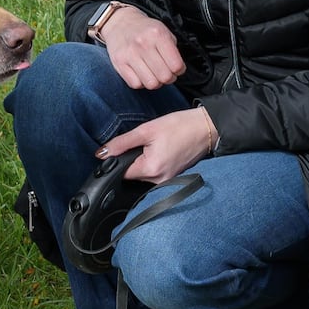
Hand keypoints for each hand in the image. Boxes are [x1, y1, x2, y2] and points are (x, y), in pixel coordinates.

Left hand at [96, 108, 217, 183]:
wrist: (206, 128)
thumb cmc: (180, 126)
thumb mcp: (146, 130)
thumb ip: (121, 143)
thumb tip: (102, 153)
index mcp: (151, 169)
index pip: (121, 173)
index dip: (117, 161)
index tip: (121, 150)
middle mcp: (159, 181)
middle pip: (132, 175)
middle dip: (131, 160)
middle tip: (144, 143)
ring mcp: (167, 181)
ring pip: (143, 174)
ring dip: (142, 161)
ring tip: (155, 145)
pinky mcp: (173, 178)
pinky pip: (154, 174)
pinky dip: (153, 163)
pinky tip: (161, 151)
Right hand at [98, 5, 187, 89]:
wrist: (120, 23)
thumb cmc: (145, 29)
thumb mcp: (164, 31)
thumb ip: (173, 49)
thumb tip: (177, 69)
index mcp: (158, 34)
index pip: (176, 65)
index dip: (180, 70)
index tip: (176, 68)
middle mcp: (143, 44)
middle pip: (164, 76)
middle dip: (169, 78)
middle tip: (166, 72)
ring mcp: (129, 54)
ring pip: (151, 83)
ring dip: (155, 82)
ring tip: (154, 74)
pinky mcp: (119, 62)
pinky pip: (136, 84)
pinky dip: (141, 82)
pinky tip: (141, 74)